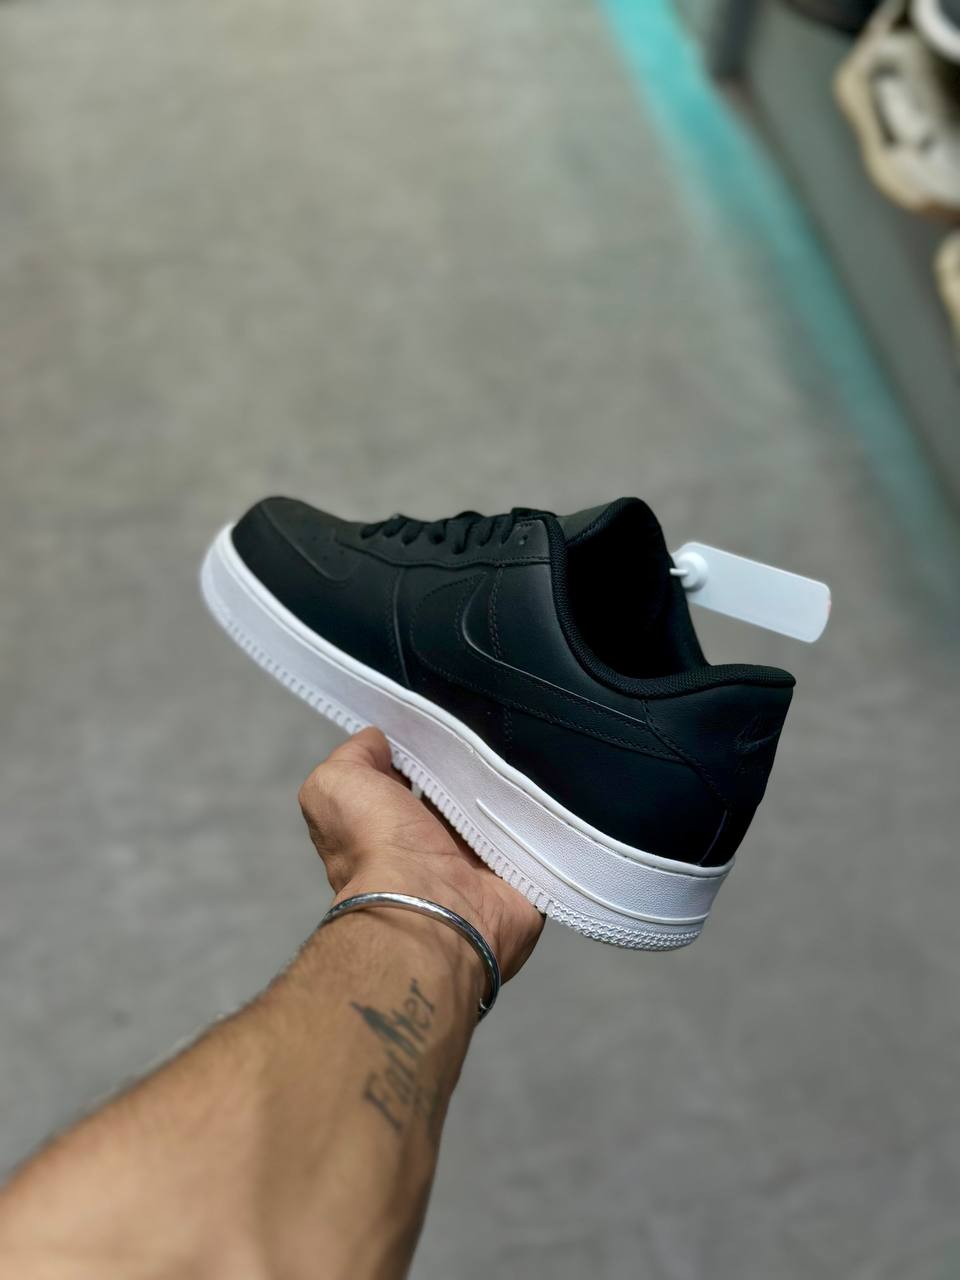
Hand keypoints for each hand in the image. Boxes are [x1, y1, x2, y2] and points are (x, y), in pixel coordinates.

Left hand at [298, 728, 544, 980]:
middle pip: (466, 796)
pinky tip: (556, 783)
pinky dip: (546, 818)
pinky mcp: (523, 880)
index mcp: (394, 828)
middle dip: (478, 766)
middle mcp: (436, 849)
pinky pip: (541, 840)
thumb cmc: (378, 847)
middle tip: (499, 728)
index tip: (447, 720)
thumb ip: (351, 758)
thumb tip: (377, 740)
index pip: (416, 781)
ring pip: (505, 814)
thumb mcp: (334, 787)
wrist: (430, 909)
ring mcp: (481, 867)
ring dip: (514, 788)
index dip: (427, 750)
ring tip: (531, 747)